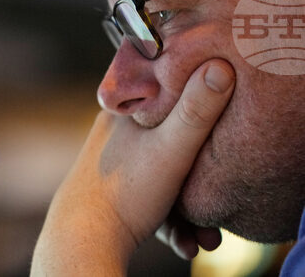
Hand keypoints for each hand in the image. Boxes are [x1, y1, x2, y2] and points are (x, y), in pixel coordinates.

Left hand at [31, 59, 234, 274]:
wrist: (85, 239)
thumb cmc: (127, 190)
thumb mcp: (173, 147)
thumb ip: (198, 110)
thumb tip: (221, 66)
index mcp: (122, 113)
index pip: (167, 96)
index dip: (198, 106)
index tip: (222, 123)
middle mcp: (114, 136)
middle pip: (172, 144)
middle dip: (202, 176)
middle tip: (219, 198)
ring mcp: (113, 166)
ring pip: (164, 180)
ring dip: (190, 210)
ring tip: (207, 236)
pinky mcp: (113, 195)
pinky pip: (151, 203)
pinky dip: (171, 222)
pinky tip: (187, 242)